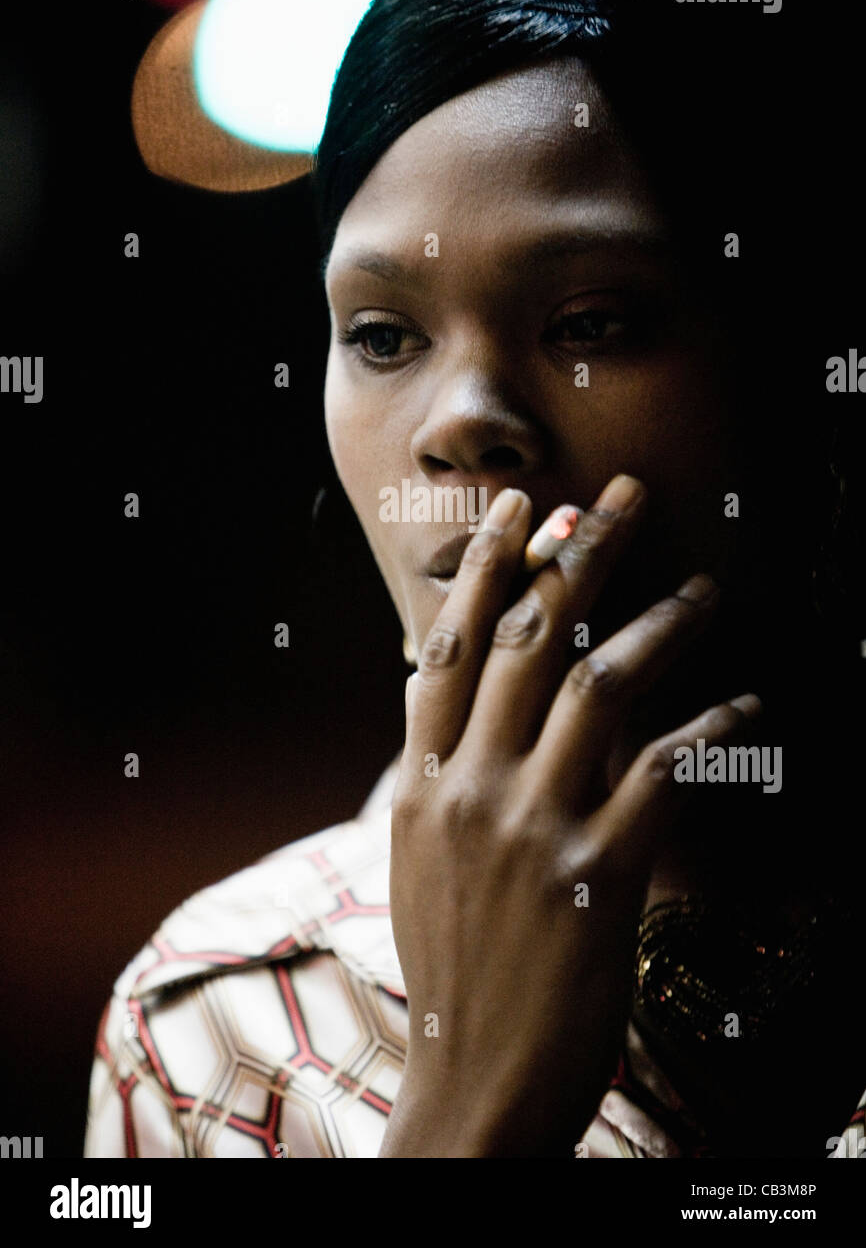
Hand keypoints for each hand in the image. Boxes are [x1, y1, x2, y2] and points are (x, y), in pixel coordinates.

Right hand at [379, 475, 760, 1157]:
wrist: (471, 1081)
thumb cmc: (451, 970)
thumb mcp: (419, 862)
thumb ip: (440, 779)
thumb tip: (461, 711)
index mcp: (421, 783)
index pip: (450, 647)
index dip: (491, 569)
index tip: (526, 510)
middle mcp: (471, 790)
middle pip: (527, 642)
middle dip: (580, 557)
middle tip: (622, 497)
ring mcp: (532, 829)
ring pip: (598, 688)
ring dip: (660, 626)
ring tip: (706, 588)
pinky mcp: (597, 876)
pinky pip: (663, 775)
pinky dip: (710, 730)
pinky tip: (746, 705)